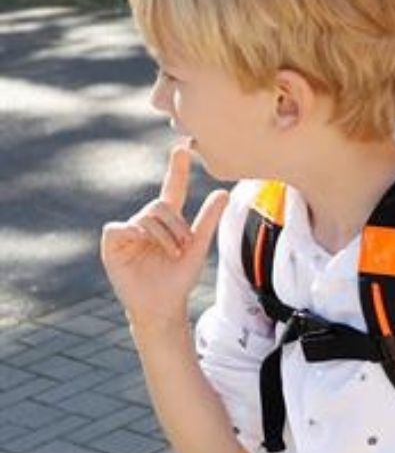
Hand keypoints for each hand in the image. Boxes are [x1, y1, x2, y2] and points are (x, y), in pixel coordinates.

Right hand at [100, 142, 230, 330]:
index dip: (176, 169)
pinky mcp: (113, 244)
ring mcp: (128, 232)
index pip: (171, 189)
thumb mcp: (198, 247)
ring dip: (162, 236)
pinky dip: (133, 235)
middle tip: (182, 247)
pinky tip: (140, 245)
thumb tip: (223, 192)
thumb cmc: (179, 278)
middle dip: (175, 226)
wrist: (162, 304)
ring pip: (145, 217)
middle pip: (160, 205)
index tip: (182, 148)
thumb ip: (208, 220)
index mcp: (167, 221)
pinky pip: (120, 228)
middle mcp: (146, 222)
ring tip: (169, 254)